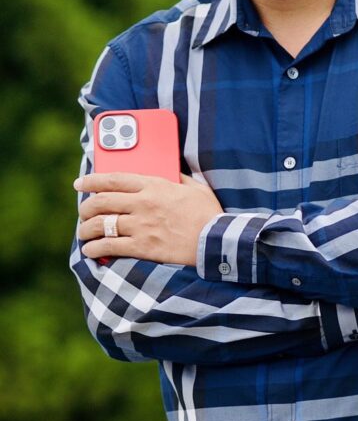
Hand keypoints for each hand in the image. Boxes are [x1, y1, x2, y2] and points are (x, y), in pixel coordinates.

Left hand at [75, 172, 223, 264]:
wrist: (215, 240)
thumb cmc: (208, 213)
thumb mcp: (195, 187)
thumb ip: (178, 178)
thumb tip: (168, 171)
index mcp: (155, 185)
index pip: (114, 179)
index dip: (92, 180)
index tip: (80, 183)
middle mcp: (143, 203)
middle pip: (102, 201)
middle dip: (86, 206)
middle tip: (83, 210)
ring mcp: (141, 226)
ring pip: (101, 224)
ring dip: (86, 228)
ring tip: (84, 231)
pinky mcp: (142, 247)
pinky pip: (109, 246)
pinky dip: (95, 248)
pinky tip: (90, 249)